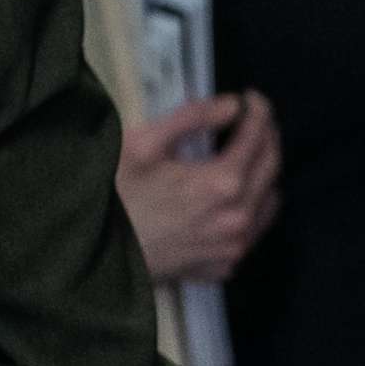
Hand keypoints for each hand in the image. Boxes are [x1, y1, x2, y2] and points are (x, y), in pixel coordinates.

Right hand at [116, 90, 281, 282]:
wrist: (93, 255)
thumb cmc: (115, 196)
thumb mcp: (144, 144)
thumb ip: (193, 117)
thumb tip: (232, 105)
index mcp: (223, 183)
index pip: (258, 136)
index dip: (258, 110)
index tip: (250, 97)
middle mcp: (238, 218)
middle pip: (271, 167)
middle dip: (266, 137)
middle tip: (253, 121)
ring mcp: (232, 248)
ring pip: (269, 203)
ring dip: (263, 175)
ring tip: (246, 158)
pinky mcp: (221, 267)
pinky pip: (251, 233)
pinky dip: (250, 211)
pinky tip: (231, 200)